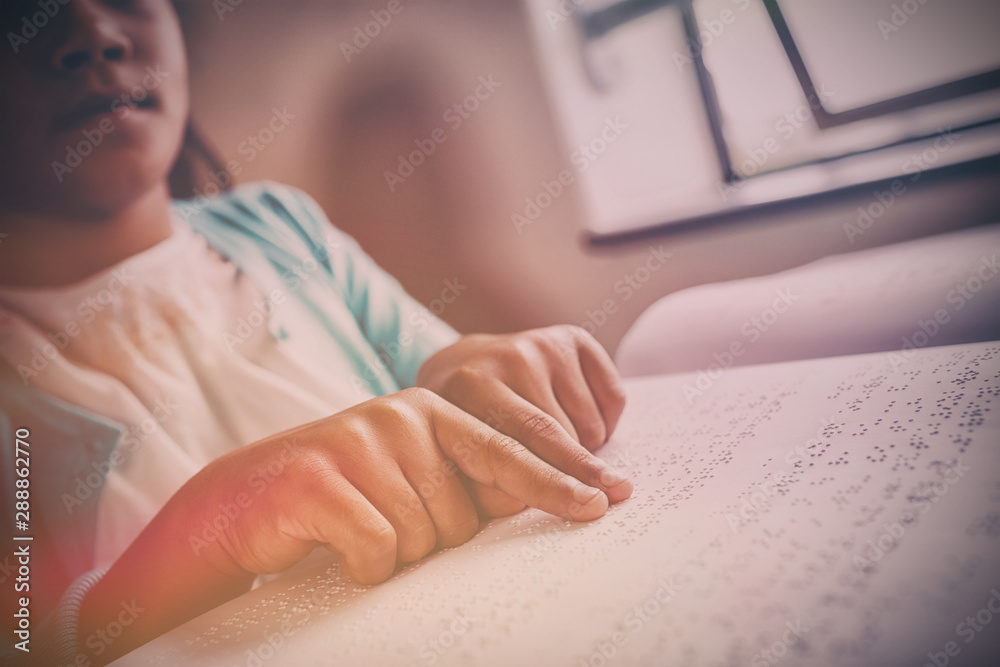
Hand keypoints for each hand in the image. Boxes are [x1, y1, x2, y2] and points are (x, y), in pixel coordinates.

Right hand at [180, 387, 610, 584]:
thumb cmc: (341, 494)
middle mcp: (402, 417)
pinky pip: (379, 551)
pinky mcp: (324, 479)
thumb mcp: (407, 474)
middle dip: (432, 540)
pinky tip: (336, 544)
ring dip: (394, 554)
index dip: (558, 482)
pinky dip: (362, 565)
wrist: (244, 499)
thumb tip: (542, 498)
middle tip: (382, 520)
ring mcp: (361, 443)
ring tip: (354, 526)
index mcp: (431, 412)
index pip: (509, 451)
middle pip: (463, 519)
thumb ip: (463, 479)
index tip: (606, 502)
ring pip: (422, 540)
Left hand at [415, 325, 631, 517]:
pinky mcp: (569, 338)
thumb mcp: (452, 451)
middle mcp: (507, 358)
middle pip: (560, 432)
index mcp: (467, 388)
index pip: (517, 448)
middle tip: (612, 498)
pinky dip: (605, 423)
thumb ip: (480, 481)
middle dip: (586, 473)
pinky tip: (578, 423)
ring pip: (588, 422)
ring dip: (585, 449)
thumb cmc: (460, 424)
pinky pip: (612, 396)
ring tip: (559, 451)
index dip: (554, 483)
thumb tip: (525, 504)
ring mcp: (540, 344)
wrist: (460, 368)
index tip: (590, 507)